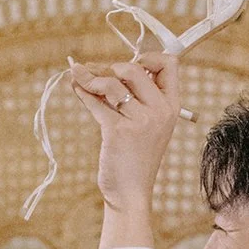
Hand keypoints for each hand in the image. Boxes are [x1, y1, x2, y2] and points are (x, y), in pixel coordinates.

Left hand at [65, 50, 181, 240]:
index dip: (149, 56)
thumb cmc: (137, 157)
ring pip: (112, 83)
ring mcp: (140, 121)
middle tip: (95, 74)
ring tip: (78, 76)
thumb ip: (136, 98)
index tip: (132, 62)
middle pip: (134, 68)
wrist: (131, 192)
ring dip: (91, 77)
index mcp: (172, 106)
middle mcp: (160, 111)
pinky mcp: (117, 131)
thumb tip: (104, 67)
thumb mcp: (148, 125)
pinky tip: (75, 86)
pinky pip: (96, 102)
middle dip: (109, 67)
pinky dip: (82, 91)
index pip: (170, 65)